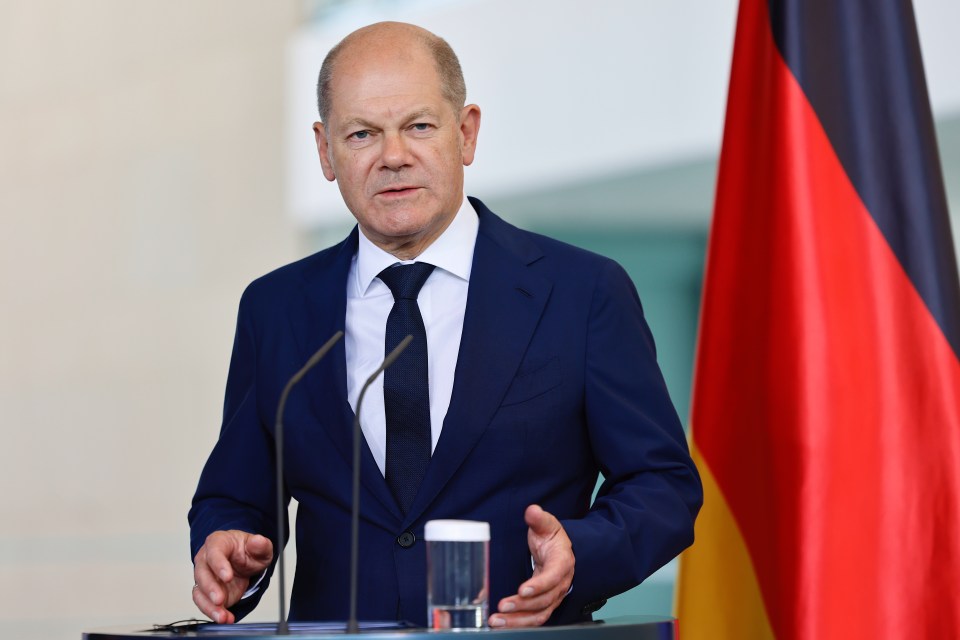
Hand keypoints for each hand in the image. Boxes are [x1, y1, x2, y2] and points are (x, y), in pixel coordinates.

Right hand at [192, 530, 272, 623]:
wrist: (244, 561)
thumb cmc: (247, 550)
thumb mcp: (260, 546)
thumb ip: (260, 545)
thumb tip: (258, 541)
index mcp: (218, 542)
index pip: (214, 552)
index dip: (219, 565)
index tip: (228, 577)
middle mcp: (206, 558)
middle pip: (202, 573)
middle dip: (210, 588)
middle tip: (220, 600)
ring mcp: (204, 576)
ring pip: (200, 591)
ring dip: (209, 605)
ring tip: (223, 616)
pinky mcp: (206, 592)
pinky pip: (204, 603)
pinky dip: (212, 612)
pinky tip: (225, 617)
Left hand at [489, 504, 574, 627]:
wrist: (559, 551)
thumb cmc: (552, 538)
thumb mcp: (547, 525)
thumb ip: (539, 519)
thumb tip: (532, 511)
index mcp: (562, 563)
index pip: (553, 577)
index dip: (539, 585)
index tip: (522, 589)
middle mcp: (560, 584)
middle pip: (544, 600)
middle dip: (522, 606)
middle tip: (502, 606)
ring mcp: (553, 597)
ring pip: (538, 614)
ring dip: (518, 621)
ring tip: (497, 621)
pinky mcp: (544, 605)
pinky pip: (533, 619)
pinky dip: (518, 624)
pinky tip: (501, 624)